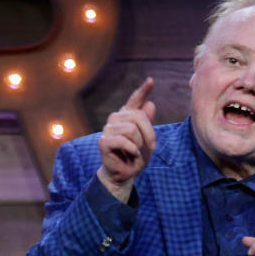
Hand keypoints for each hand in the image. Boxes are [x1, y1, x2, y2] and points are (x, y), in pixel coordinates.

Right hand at [97, 77, 156, 201]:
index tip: (151, 81)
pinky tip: (130, 155)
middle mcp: (116, 118)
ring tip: (136, 153)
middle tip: (150, 146)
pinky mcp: (103, 141)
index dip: (143, 91)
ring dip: (139, 145)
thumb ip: (147, 123)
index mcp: (127, 116)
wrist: (125, 174)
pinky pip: (123, 141)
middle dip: (149, 133)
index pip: (135, 100)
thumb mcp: (147, 140)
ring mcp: (108, 129)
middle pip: (139, 116)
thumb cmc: (136, 156)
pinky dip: (132, 150)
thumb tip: (150, 103)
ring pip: (132, 129)